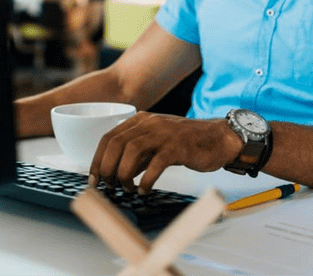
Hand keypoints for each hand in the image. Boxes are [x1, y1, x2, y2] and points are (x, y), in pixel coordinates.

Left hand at [89, 112, 241, 194]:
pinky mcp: (178, 147)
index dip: (97, 159)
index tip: (94, 179)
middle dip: (107, 168)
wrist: (218, 139)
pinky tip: (144, 190)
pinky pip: (156, 164)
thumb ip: (137, 156)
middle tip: (108, 186)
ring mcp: (164, 134)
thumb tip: (115, 174)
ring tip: (126, 188)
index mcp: (140, 121)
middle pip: (116, 143)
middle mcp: (149, 123)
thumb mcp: (156, 144)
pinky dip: (146, 180)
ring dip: (124, 173)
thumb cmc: (186, 143)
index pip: (109, 137)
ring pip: (132, 151)